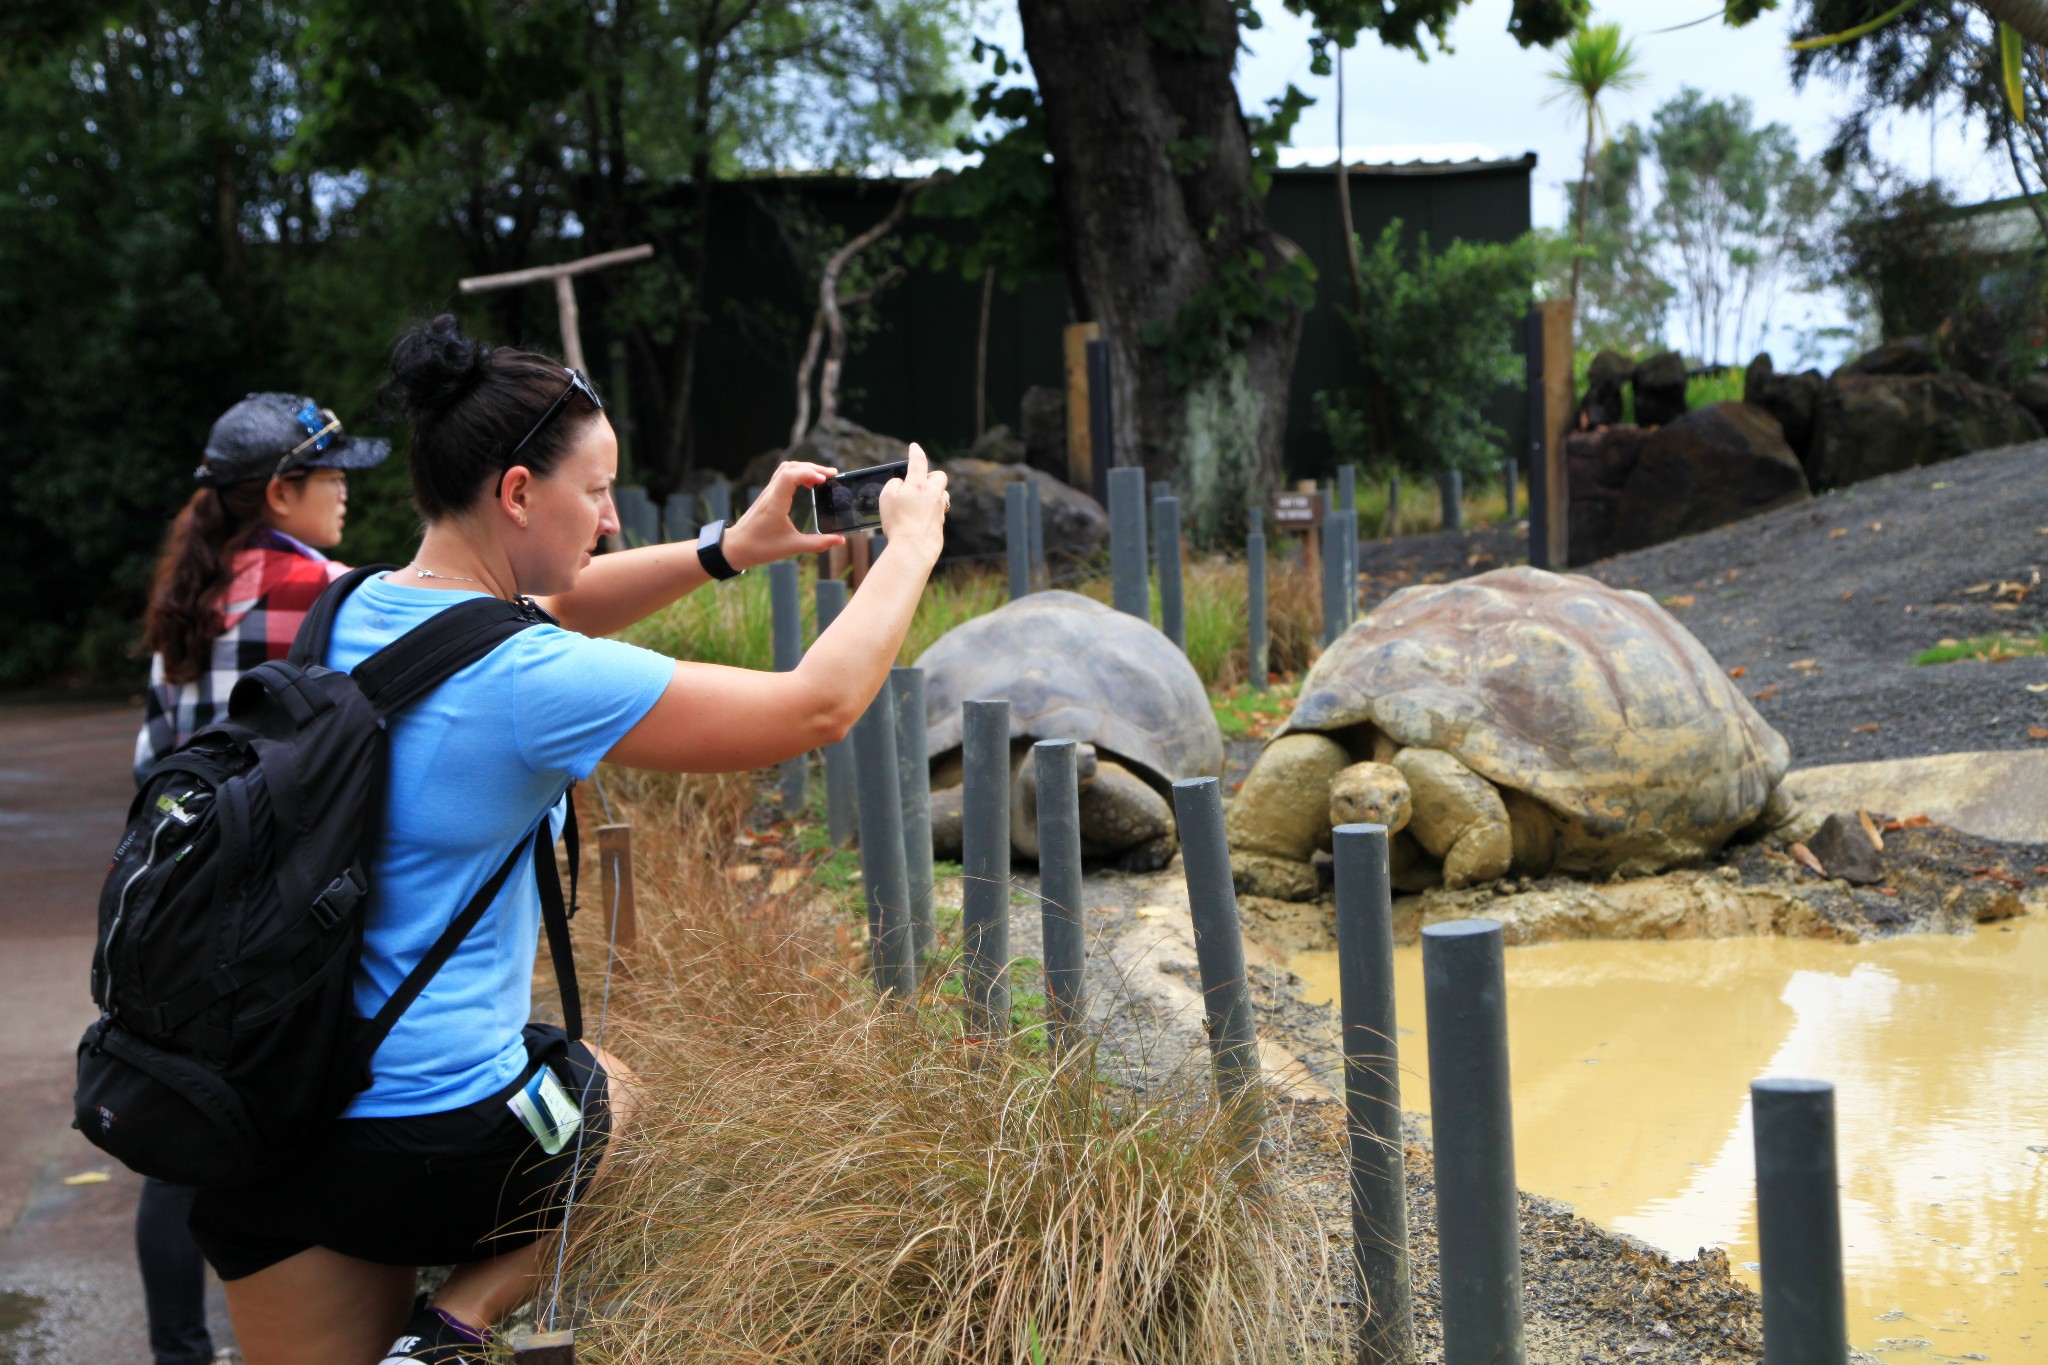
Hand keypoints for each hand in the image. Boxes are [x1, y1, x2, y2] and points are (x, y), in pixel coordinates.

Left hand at [723, 461, 845, 571]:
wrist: (735, 548)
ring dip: (804, 469)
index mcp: (775, 502)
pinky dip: (797, 475)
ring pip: (786, 469)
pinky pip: (782, 476)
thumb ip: (818, 543)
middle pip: (790, 467)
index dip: (809, 473)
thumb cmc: (760, 548)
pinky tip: (807, 485)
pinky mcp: (767, 496)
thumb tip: (840, 540)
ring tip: (821, 478)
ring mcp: (767, 493)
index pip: (790, 475)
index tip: (825, 480)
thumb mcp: (792, 547)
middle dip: (812, 467)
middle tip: (831, 475)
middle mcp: (770, 493)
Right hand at [877, 442, 947, 561]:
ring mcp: (939, 509)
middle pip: (939, 476)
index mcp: (918, 484)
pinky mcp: (941, 524)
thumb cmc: (897, 522)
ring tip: (922, 501)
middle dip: (931, 476)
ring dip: (935, 493)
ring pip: (943, 494)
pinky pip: (939, 512)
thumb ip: (894, 484)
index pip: (918, 461)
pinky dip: (932, 512)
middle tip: (920, 482)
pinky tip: (922, 519)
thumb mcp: (887, 497)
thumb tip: (903, 483)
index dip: (916, 452)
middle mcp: (933, 494)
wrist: (914, 548)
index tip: (914, 447)